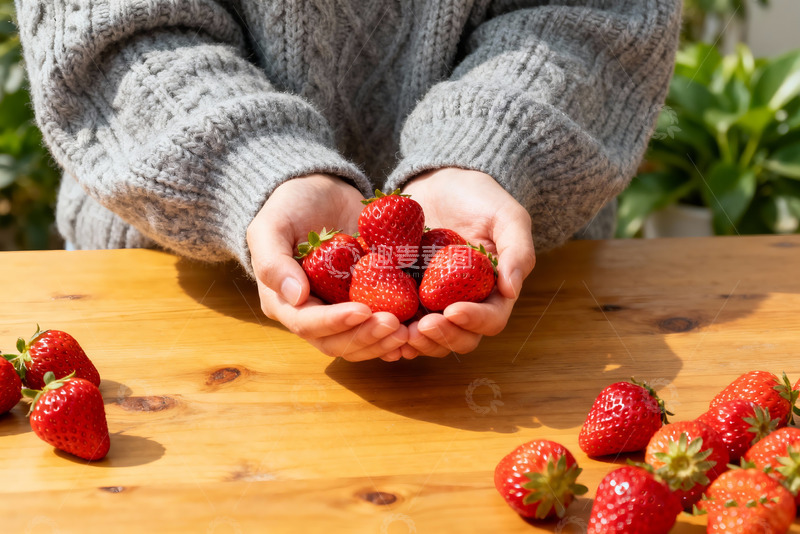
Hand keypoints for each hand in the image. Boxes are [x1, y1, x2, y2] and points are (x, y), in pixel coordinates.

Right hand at [247, 174, 408, 361]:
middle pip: (338, 342)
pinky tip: (417, 330)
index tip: (363, 311)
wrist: (320, 194)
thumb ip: (273, 261)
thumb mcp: (270, 226)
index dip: (335, 323)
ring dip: (384, 342)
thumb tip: (295, 297)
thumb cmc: (289, 207)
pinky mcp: (365, 303)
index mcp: (284, 302)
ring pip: (361, 342)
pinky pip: (379, 327)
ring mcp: (340, 312)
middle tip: (395, 325)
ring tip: (409, 331)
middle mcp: (313, 315)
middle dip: (367, 337)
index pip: (308, 324)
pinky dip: (396, 334)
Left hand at [401, 168, 535, 356]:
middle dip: (441, 338)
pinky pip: (401, 323)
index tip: (452, 310)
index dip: (474, 321)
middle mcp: (465, 303)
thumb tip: (512, 290)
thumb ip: (518, 250)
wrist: (440, 183)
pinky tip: (379, 327)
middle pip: (460, 339)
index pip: (491, 319)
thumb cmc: (479, 197)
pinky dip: (392, 332)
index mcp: (493, 291)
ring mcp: (434, 303)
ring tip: (399, 331)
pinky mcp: (407, 296)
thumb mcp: (507, 216)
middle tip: (420, 327)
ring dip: (417, 342)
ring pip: (430, 338)